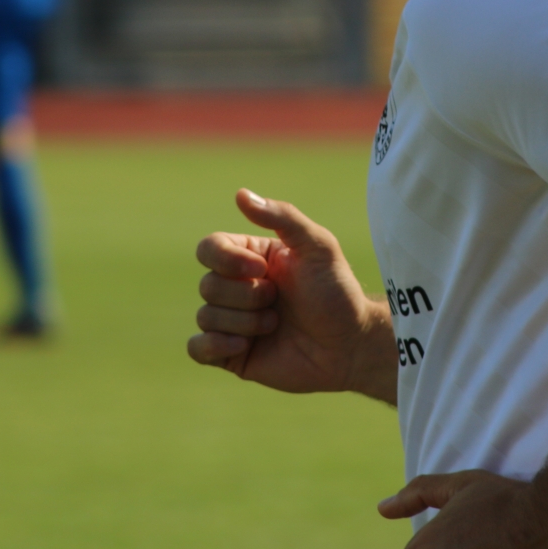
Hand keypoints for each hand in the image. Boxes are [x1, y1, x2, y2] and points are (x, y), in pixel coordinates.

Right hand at [186, 189, 392, 400]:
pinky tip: (243, 345)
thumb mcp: (318, 246)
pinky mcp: (231, 354)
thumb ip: (283, 216)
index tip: (261, 270)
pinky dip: (213, 345)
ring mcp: (231, 321)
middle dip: (246, 296)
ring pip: (205, 316)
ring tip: (275, 324)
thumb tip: (241, 194)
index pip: (209, 248)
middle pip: (207, 285)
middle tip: (278, 300)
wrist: (349, 345)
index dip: (227, 260)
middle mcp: (236, 287)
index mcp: (250, 258)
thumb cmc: (337, 292)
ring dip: (244, 322)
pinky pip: (197, 348)